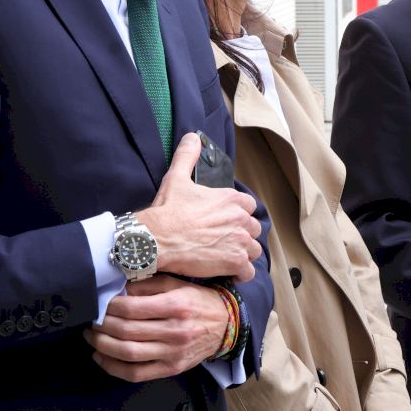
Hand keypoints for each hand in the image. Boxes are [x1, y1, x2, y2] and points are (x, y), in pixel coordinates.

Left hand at [85, 275, 226, 381]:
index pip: (133, 309)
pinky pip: (136, 373)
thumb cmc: (199, 301)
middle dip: (102, 325)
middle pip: (127, 331)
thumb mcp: (177, 284)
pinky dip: (113, 367)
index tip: (100, 304)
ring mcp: (173, 352)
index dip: (110, 307)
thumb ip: (148, 285)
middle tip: (92, 319)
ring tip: (92, 336)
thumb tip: (118, 289)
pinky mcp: (171, 368)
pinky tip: (101, 357)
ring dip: (102, 345)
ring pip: (128, 353)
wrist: (226, 325)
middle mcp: (175, 330)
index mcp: (176, 305)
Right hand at [135, 132, 262, 279]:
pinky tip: (228, 272)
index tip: (226, 221)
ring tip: (226, 258)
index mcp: (232, 199)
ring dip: (243, 254)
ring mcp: (240, 241)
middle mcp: (241, 219)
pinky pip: (248, 271)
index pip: (249, 206)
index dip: (239, 214)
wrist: (156, 240)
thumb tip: (191, 136)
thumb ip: (187, 156)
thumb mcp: (177, 178)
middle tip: (224, 241)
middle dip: (242, 235)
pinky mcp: (235, 262)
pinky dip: (241, 273)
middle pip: (253, 229)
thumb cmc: (167, 210)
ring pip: (253, 250)